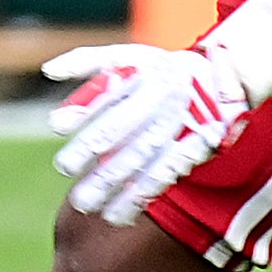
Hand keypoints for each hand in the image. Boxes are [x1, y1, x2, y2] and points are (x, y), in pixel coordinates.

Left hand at [44, 43, 250, 225]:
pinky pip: (166, 175)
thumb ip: (84, 61)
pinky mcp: (195, 146)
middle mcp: (166, 103)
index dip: (84, 122)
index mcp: (148, 78)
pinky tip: (120, 215)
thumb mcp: (126, 56)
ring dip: (121, 190)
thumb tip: (48, 71)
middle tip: (74, 191)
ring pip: (148, 162)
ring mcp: (182, 126)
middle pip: (129, 140)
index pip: (111, 105)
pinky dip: (141, 196)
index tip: (56, 139)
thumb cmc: (160, 67)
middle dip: (103, 170)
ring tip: (94, 211)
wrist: (223, 73)